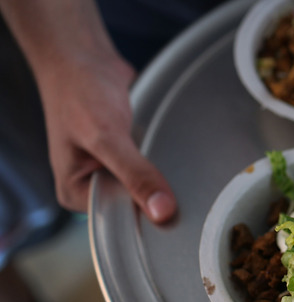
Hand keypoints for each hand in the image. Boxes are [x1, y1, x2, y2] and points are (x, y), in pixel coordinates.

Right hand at [0, 0, 176, 223]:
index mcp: (75, 194)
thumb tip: (162, 211)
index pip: (119, 221)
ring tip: (180, 173)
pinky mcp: (128, 157)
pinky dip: (164, 165)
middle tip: (186, 192)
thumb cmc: (80, 92)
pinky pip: (152, 170)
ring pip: (147, 189)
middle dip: (158, 198)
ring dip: (165, 181)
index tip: (176, 214)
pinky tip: (174, 160)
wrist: (82, 56)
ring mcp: (110, 172)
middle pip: (135, 208)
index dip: (147, 217)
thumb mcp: (107, 137)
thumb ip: (135, 174)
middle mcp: (92, 187)